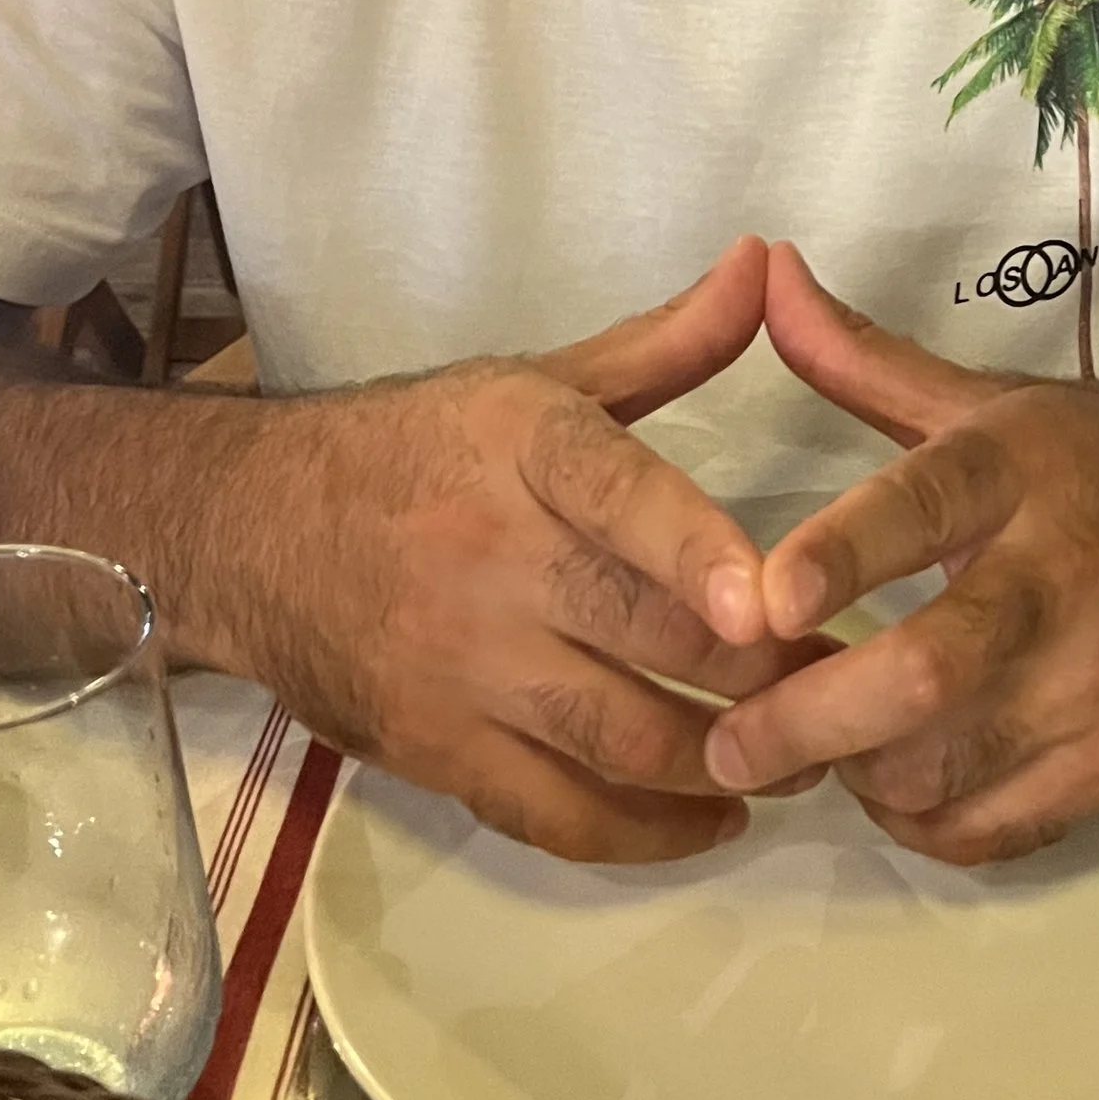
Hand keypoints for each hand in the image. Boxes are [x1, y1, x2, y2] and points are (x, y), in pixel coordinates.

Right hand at [220, 239, 818, 862]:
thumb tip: (768, 265)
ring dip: (728, 764)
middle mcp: (493, 561)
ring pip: (618, 741)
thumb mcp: (535, 382)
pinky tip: (711, 819)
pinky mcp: (437, 753)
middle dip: (762, 674)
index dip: (695, 551)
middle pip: (647, 635)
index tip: (770, 600)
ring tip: (804, 758)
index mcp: (524, 451)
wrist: (249, 531)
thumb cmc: (417, 448)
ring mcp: (461, 669)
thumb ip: (667, 342)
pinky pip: (557, 817)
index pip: (614, 496)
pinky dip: (648, 834)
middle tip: (849, 682)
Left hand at [702, 245, 1098, 863]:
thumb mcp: (1000, 399)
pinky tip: (896, 785)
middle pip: (925, 672)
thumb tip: (761, 271)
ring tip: (815, 749)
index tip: (756, 598)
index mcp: (1022, 469)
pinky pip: (995, 830)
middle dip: (807, 720)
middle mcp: (1063, 577)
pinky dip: (923, 824)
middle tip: (726, 739)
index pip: (923, 505)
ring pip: (945, 772)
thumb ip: (866, 362)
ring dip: (856, 776)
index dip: (840, 554)